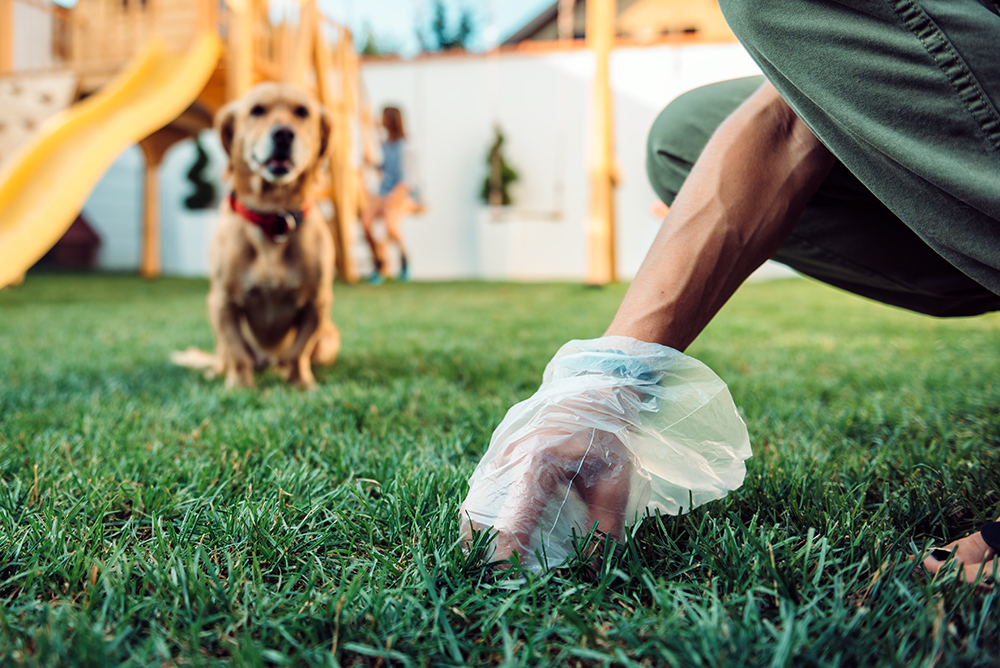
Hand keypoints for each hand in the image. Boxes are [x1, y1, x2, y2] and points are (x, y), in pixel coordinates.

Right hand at [459, 405, 637, 566]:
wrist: (589, 385)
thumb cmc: (604, 429)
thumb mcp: (615, 475)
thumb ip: (605, 522)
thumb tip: (593, 566)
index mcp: (535, 461)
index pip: (509, 519)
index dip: (507, 554)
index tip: (512, 579)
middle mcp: (506, 458)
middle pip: (476, 515)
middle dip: (483, 551)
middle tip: (501, 579)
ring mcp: (495, 455)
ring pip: (471, 505)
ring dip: (479, 536)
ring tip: (499, 564)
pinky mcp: (495, 457)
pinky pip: (479, 495)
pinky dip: (483, 519)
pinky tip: (501, 538)